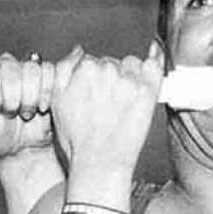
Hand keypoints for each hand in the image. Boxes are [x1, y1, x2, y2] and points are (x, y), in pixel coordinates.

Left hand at [0, 52, 61, 158]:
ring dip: (30, 97)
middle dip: (13, 97)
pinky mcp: (47, 75)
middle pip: (11, 67)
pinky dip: (46, 93)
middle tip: (12, 113)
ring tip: (26, 113)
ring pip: (32, 69)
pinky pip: (50, 72)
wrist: (24, 148)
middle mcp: (5, 65)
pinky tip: (41, 107)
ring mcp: (27, 68)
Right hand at [50, 43, 164, 181]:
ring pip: (131, 65)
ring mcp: (130, 80)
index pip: (92, 61)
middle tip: (107, 104)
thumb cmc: (77, 139)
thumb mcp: (57, 101)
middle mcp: (108, 70)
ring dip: (129, 76)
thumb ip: (65, 69)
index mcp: (85, 68)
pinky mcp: (147, 92)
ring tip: (123, 101)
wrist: (99, 163)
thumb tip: (78, 51)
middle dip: (110, 78)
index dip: (93, 79)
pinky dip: (155, 61)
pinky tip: (153, 61)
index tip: (94, 94)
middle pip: (112, 63)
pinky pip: (155, 66)